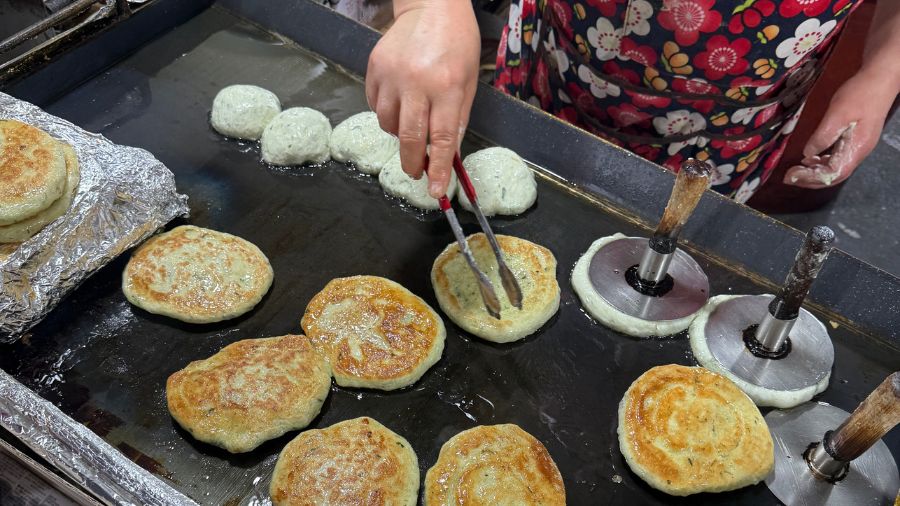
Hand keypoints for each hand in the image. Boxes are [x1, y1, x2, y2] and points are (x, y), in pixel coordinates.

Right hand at [366, 0, 479, 197]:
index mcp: (446, 86)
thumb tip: (448, 156)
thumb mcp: (468, 82)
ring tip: (412, 121)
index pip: (442, 139)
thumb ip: (456, 120)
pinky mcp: (374, 69)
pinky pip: (376, 106)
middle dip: (412, 163)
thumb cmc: (457, 43)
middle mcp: (416, 82)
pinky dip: (387, 113)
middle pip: (409, 138)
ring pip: (388, 124)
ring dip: (400, 133)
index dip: (439, 169)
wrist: (431, 6)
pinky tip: (400, 102)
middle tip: (416, 172)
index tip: (437, 191)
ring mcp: (391, 75)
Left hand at [784, 69, 896, 188]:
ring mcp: (858, 145)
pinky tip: (810, 158)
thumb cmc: (859, 94)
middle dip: (811, 179)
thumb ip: (823, 136)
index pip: (834, 174)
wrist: (880, 78)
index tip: (792, 176)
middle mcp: (859, 151)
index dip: (812, 179)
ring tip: (796, 170)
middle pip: (835, 175)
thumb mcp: (837, 114)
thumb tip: (807, 154)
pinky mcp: (855, 138)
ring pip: (836, 167)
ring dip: (815, 171)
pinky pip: (838, 157)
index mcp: (857, 148)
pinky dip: (822, 161)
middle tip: (789, 177)